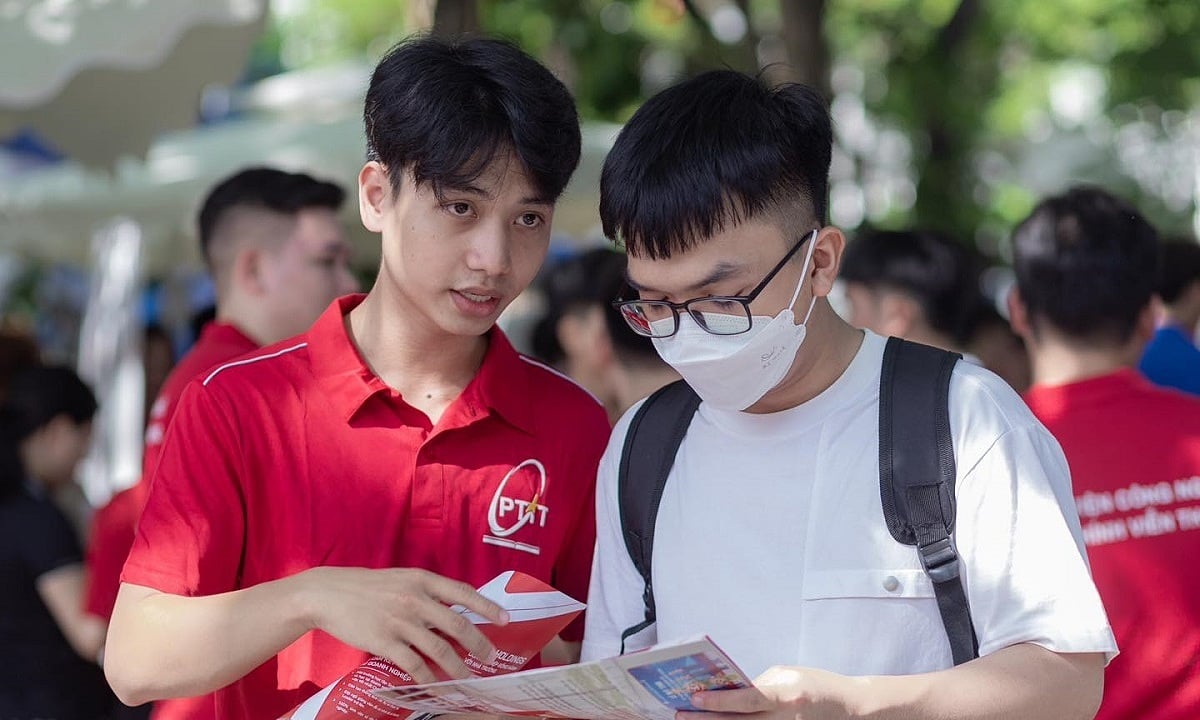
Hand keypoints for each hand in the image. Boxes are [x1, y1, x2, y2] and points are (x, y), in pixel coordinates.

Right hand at [300, 567, 508, 683]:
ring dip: (458, 666)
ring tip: (468, 677)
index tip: (505, 619)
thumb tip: (453, 611)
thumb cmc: (368, 587)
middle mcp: (415, 598)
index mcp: (422, 579)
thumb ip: (426, 592)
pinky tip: (437, 686)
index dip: (487, 607)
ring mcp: (400, 621)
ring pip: (439, 648)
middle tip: (489, 656)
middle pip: (458, 624)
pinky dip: (429, 678)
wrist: (329, 594)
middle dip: (479, 643)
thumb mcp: (401, 579)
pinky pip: (414, 664)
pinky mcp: (384, 641)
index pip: (463, 593)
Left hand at [683, 666, 865, 719]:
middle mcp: (785, 719)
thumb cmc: (815, 685)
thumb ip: (757, 685)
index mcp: (787, 696)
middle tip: (680, 714)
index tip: (694, 697)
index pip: (747, 700)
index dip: (719, 700)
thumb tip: (727, 691)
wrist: (848, 708)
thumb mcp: (785, 676)